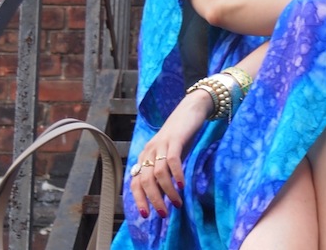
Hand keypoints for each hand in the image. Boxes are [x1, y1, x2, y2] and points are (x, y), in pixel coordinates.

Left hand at [130, 91, 210, 217]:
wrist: (190, 110)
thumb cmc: (181, 136)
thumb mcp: (168, 155)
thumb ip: (164, 172)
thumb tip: (164, 197)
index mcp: (145, 156)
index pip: (135, 181)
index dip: (139, 199)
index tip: (146, 215)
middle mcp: (149, 151)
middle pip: (145, 180)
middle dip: (153, 200)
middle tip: (164, 213)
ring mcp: (161, 145)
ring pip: (158, 174)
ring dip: (167, 192)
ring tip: (177, 203)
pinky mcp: (175, 140)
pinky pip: (172, 161)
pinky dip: (176, 176)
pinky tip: (182, 186)